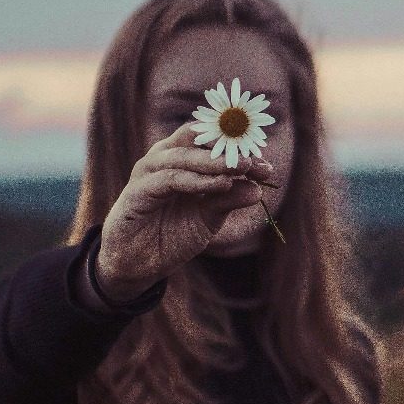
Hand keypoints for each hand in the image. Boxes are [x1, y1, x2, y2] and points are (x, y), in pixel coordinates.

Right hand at [95, 123, 275, 298]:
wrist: (138, 264)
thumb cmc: (171, 234)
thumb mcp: (208, 218)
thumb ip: (228, 200)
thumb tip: (258, 189)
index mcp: (181, 159)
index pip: (211, 141)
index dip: (239, 150)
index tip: (266, 167)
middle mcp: (163, 158)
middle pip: (196, 139)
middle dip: (228, 149)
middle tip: (255, 162)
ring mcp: (148, 172)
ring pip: (184, 156)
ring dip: (215, 162)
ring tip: (242, 168)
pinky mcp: (137, 191)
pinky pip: (170, 179)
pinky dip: (196, 180)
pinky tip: (220, 185)